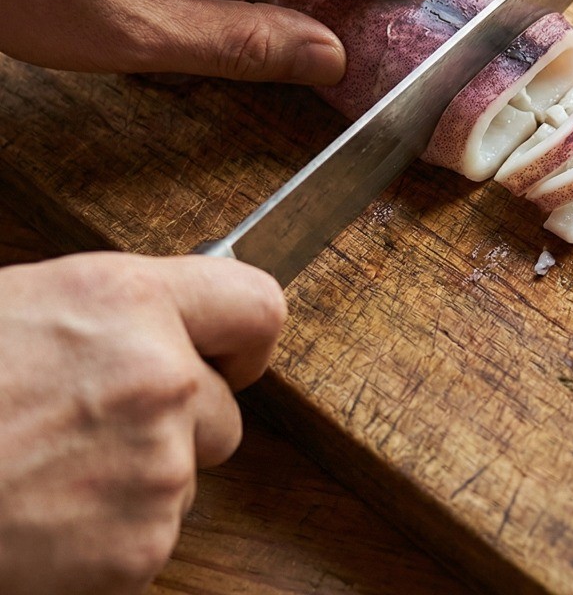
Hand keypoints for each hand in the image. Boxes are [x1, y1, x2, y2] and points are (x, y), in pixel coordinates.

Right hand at [0, 252, 285, 594]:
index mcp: (131, 304)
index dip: (245, 339)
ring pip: (187, 475)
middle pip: (226, 410)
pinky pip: (153, 534)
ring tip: (50, 470)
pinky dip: (112, 534)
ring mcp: (156, 467)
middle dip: (179, 422)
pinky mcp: (138, 547)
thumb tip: (182, 327)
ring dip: (138, 478)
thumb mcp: (36, 306)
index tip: (231, 357)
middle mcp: (161, 378)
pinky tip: (47, 514)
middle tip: (92, 428)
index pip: (258, 307)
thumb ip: (127, 314)